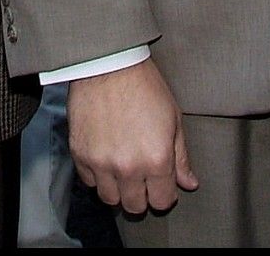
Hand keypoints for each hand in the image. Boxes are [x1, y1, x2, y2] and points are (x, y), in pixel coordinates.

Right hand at [68, 58, 197, 215]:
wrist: (109, 64)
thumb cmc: (144, 86)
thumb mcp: (173, 119)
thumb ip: (181, 157)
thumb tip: (189, 183)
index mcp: (156, 159)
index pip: (162, 201)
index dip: (164, 194)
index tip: (161, 184)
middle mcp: (128, 167)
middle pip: (135, 206)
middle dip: (141, 195)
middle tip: (142, 178)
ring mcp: (101, 163)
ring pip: (110, 199)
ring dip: (118, 189)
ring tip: (122, 170)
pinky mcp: (80, 154)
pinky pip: (88, 181)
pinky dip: (97, 175)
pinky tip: (105, 157)